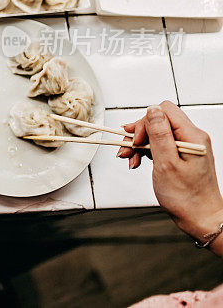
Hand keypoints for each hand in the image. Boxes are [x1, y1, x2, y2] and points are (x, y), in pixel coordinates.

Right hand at [118, 102, 222, 249]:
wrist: (200, 218)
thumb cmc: (186, 197)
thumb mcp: (166, 163)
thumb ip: (159, 134)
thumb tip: (152, 110)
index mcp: (192, 137)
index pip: (164, 111)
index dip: (146, 122)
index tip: (136, 140)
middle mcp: (192, 138)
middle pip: (159, 121)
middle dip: (140, 134)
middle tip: (128, 150)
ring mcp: (187, 146)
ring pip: (157, 133)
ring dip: (140, 144)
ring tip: (130, 159)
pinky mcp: (182, 155)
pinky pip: (161, 145)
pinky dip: (147, 151)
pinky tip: (139, 162)